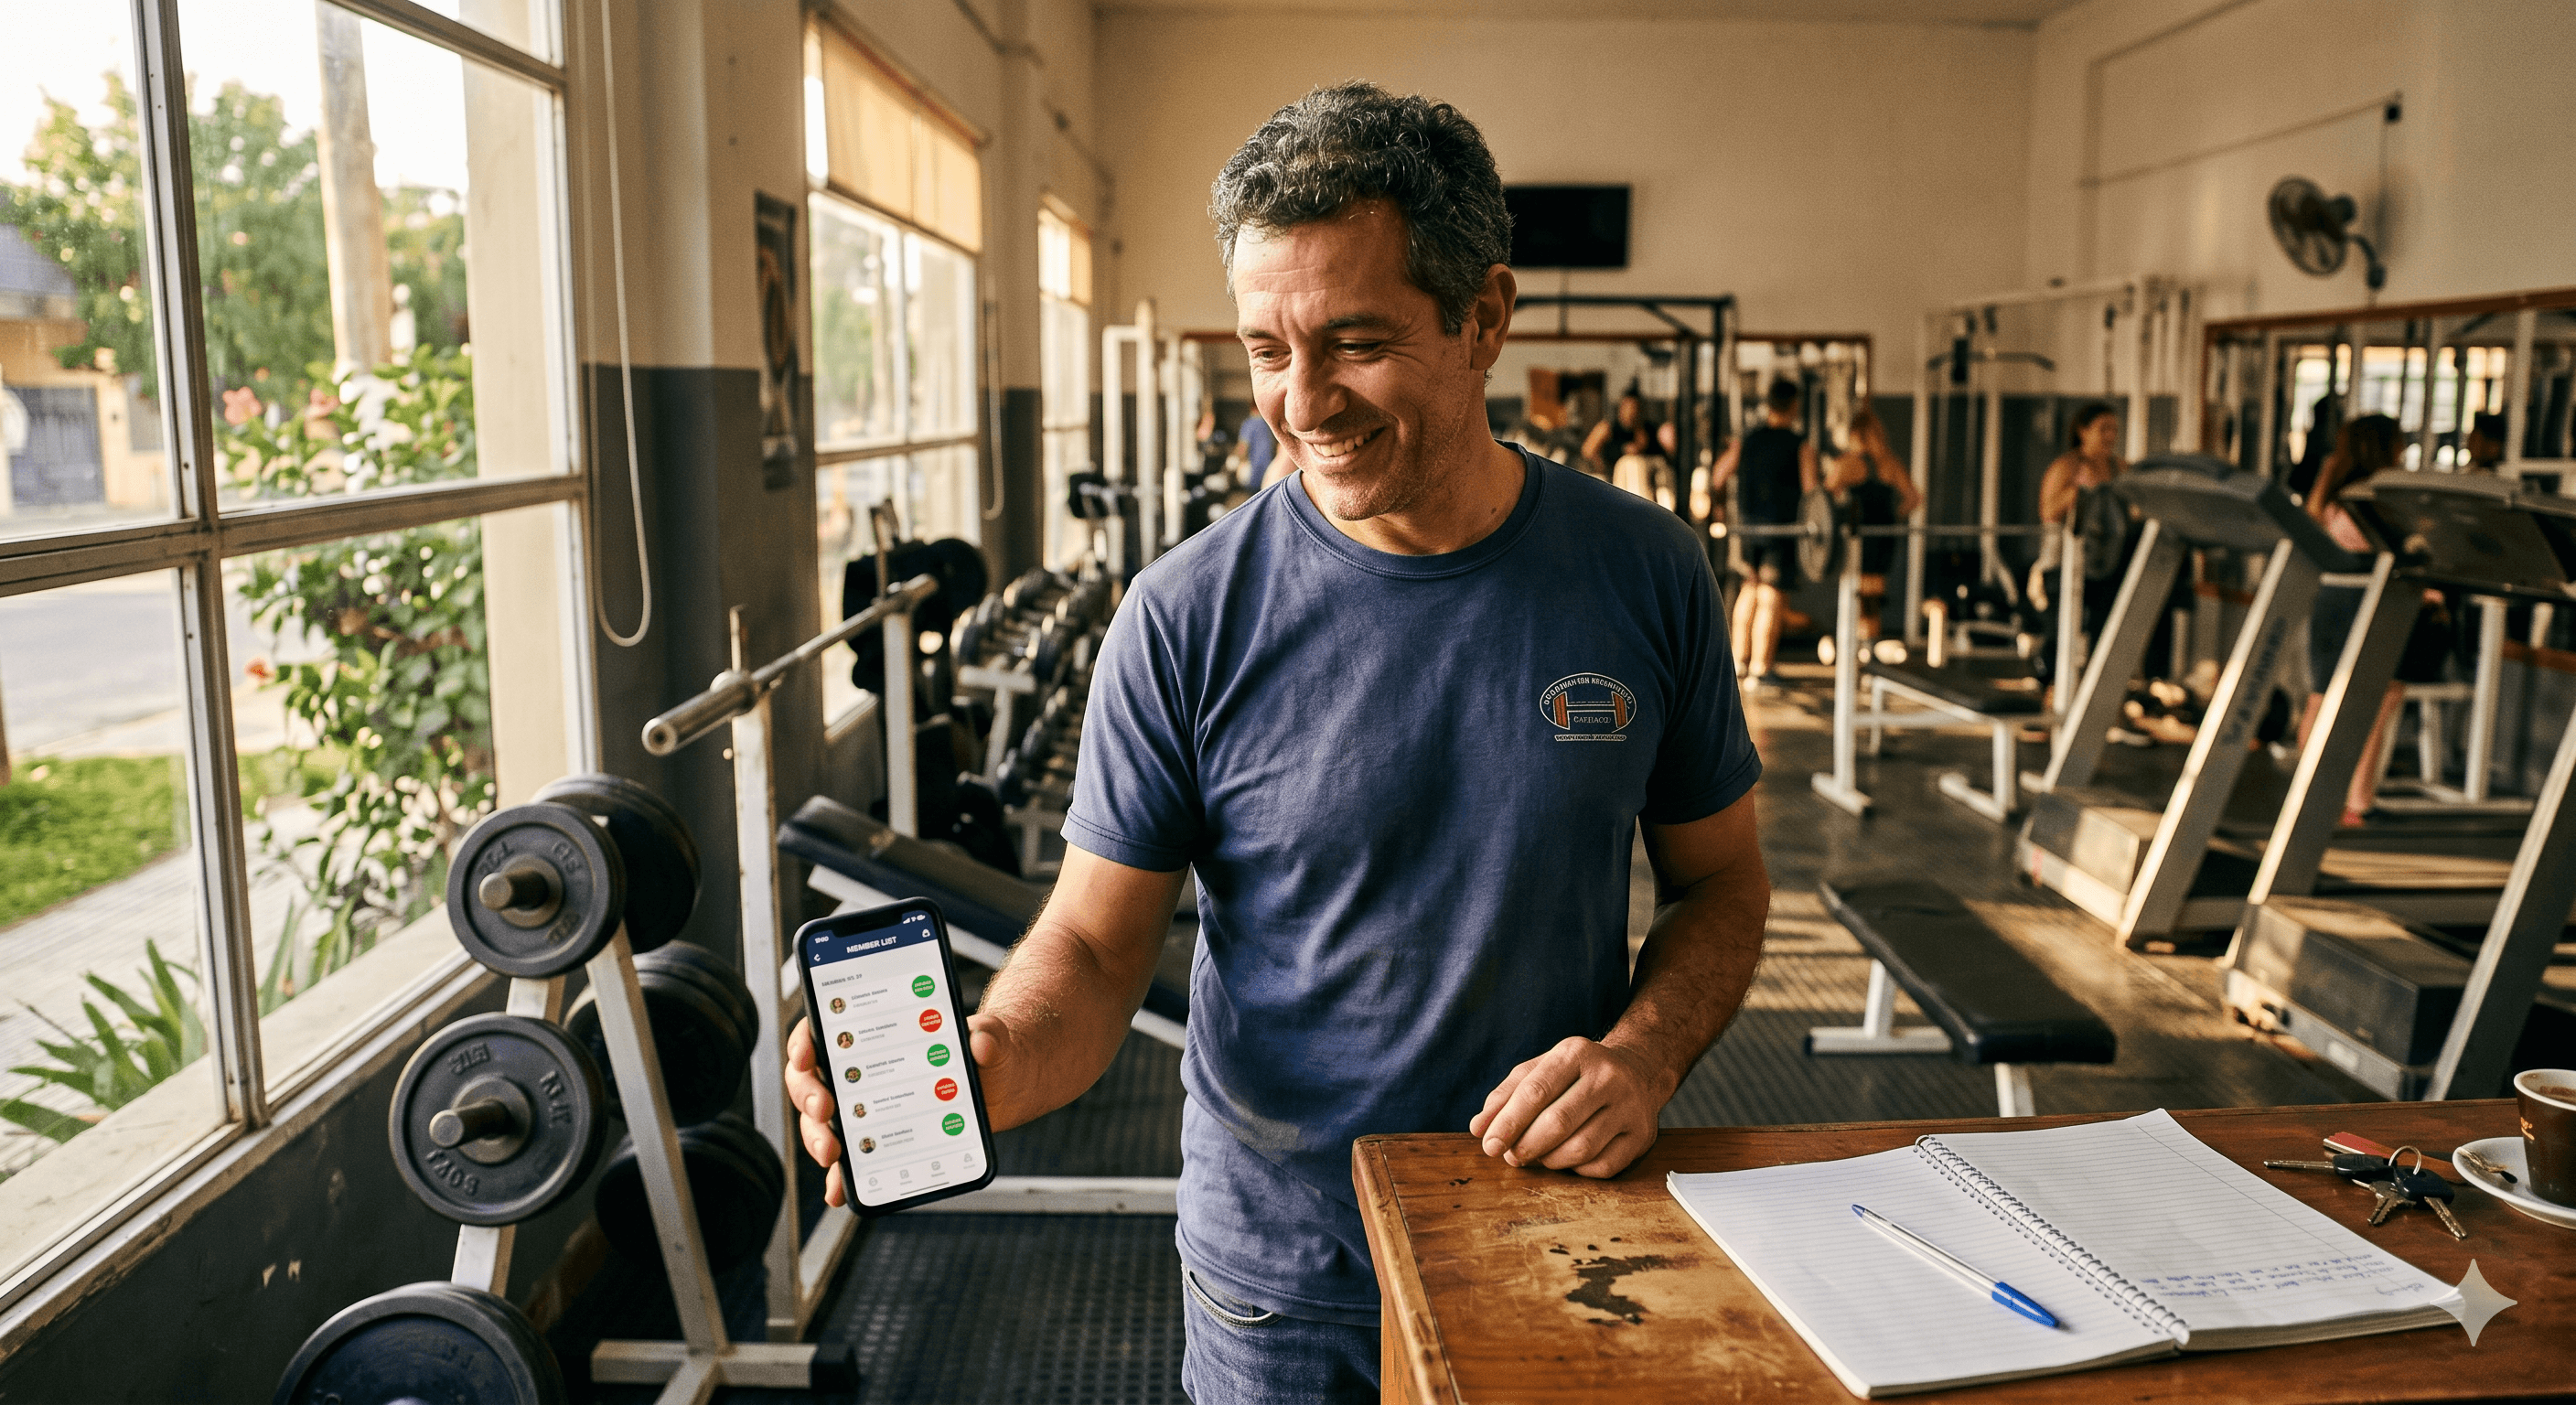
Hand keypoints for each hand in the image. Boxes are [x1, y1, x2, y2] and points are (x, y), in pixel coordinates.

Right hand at [788, 1010, 1035, 1206]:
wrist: (1002, 1084)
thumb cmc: (986, 1052)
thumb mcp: (991, 1037)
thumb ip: (988, 1035)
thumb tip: (980, 1040)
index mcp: (875, 1033)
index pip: (822, 1029)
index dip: (805, 1041)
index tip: (808, 1057)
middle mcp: (860, 1069)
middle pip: (812, 1080)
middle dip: (810, 1096)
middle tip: (826, 1110)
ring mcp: (865, 1107)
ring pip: (821, 1122)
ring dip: (817, 1139)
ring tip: (833, 1155)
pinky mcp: (880, 1140)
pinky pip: (850, 1161)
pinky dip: (840, 1178)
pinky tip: (841, 1190)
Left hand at [1469, 1037, 1673, 1178]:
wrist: (1638, 1070)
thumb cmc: (1577, 1074)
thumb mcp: (1541, 1069)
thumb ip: (1507, 1095)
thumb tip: (1479, 1128)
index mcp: (1576, 1053)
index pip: (1536, 1091)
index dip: (1508, 1122)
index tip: (1489, 1144)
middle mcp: (1608, 1077)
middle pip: (1558, 1122)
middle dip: (1526, 1145)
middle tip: (1511, 1156)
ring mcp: (1630, 1107)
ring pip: (1581, 1149)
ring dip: (1550, 1160)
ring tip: (1538, 1156)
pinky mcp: (1642, 1135)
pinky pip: (1602, 1166)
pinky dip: (1577, 1170)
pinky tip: (1567, 1159)